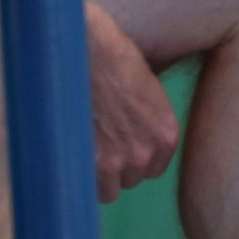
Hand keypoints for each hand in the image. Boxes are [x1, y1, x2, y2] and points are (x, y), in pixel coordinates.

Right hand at [86, 2, 177, 202]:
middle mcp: (146, 153)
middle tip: (98, 140)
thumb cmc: (113, 58)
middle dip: (115, 165)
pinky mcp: (91, 163)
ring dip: (96, 175)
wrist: (87, 48)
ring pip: (108, 190)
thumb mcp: (146, 91)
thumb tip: (132, 136)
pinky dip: (79, 174)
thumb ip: (145, 122)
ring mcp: (119, 161)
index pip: (153, 169)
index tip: (118, 143)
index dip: (133, 157)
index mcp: (166, 134)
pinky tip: (73, 149)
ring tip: (84, 145)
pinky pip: (88, 188)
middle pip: (131, 179)